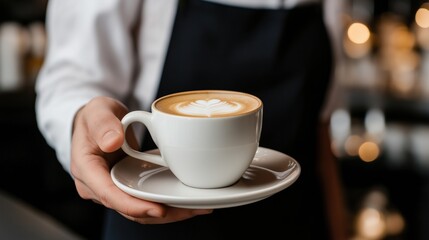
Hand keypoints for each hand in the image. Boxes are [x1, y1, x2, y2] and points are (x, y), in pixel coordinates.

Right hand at [70, 96, 211, 223]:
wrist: (98, 121)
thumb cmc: (96, 115)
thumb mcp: (97, 111)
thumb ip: (102, 125)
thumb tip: (113, 142)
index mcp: (87, 170)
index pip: (109, 195)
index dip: (134, 206)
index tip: (159, 209)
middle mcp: (98, 187)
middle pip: (130, 209)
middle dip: (161, 213)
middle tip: (192, 209)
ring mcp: (114, 189)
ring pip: (141, 210)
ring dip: (170, 212)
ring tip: (199, 207)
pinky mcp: (128, 187)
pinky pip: (147, 200)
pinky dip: (168, 202)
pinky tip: (191, 200)